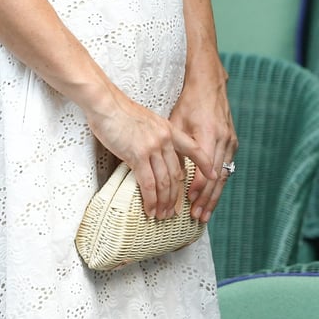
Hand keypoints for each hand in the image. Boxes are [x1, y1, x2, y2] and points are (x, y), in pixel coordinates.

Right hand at [83, 83, 217, 219]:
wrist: (105, 103)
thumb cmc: (120, 112)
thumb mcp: (147, 121)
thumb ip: (156, 137)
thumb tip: (157, 156)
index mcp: (168, 129)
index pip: (193, 148)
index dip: (205, 164)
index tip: (213, 175)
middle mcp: (165, 139)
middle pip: (177, 174)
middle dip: (176, 197)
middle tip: (173, 211)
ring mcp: (152, 147)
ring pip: (164, 182)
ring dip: (164, 202)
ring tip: (161, 215)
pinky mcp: (137, 155)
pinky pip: (148, 184)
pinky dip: (150, 200)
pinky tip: (150, 209)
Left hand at [169, 59, 237, 222]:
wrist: (209, 83)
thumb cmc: (190, 101)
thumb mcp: (177, 122)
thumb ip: (175, 146)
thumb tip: (169, 172)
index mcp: (208, 134)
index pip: (205, 170)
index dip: (196, 188)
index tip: (186, 202)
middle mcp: (223, 139)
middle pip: (216, 178)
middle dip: (206, 200)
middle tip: (197, 217)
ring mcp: (230, 141)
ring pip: (224, 176)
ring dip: (214, 196)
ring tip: (204, 213)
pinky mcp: (232, 142)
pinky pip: (226, 167)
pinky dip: (218, 184)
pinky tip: (211, 195)